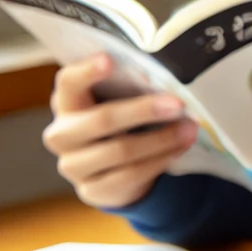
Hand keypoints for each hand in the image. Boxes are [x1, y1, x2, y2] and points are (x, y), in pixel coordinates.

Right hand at [43, 55, 197, 208]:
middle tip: (178, 104)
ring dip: (161, 139)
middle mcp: (62, 134)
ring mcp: (73, 166)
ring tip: (190, 128)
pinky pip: (131, 174)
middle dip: (144, 110)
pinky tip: (180, 148)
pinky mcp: (92, 190)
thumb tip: (166, 78)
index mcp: (67, 102)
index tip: (110, 60)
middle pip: (101, 119)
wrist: (112, 171)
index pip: (68, 82)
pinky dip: (161, 159)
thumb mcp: (119, 102)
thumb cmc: (120, 123)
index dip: (86, 71)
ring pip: (120, 150)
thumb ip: (130, 89)